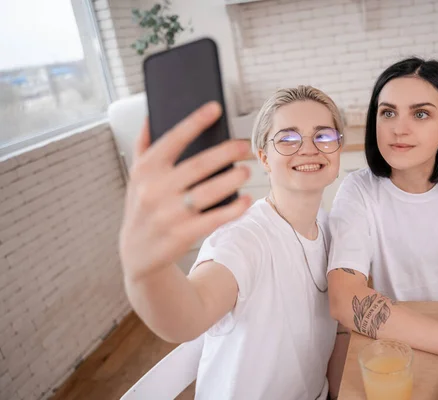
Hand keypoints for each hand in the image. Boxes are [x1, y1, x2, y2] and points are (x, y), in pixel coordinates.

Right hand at [119, 102, 251, 281]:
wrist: (137, 253)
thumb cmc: (142, 207)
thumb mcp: (135, 176)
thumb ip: (143, 145)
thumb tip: (150, 113)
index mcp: (146, 170)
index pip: (172, 139)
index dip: (194, 122)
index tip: (215, 108)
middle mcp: (155, 190)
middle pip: (198, 165)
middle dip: (225, 153)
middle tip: (244, 146)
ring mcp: (169, 214)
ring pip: (208, 192)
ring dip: (232, 179)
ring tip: (246, 170)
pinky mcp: (183, 235)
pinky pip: (213, 219)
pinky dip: (232, 209)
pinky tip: (246, 199)